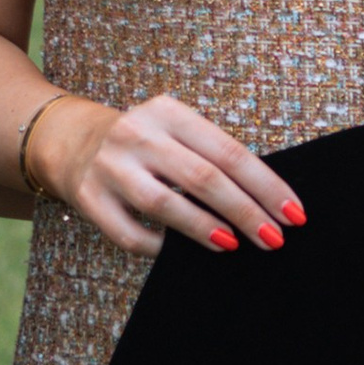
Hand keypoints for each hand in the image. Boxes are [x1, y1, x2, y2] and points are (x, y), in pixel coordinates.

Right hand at [38, 89, 302, 259]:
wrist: (70, 141)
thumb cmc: (144, 143)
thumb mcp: (176, 131)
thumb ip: (212, 157)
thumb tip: (266, 203)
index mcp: (169, 112)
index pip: (229, 151)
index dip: (265, 185)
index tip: (293, 213)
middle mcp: (138, 134)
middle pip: (203, 177)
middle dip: (245, 212)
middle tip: (274, 238)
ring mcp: (110, 167)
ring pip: (165, 204)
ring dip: (206, 229)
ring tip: (234, 245)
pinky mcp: (89, 199)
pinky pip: (131, 234)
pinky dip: (160, 247)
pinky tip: (181, 252)